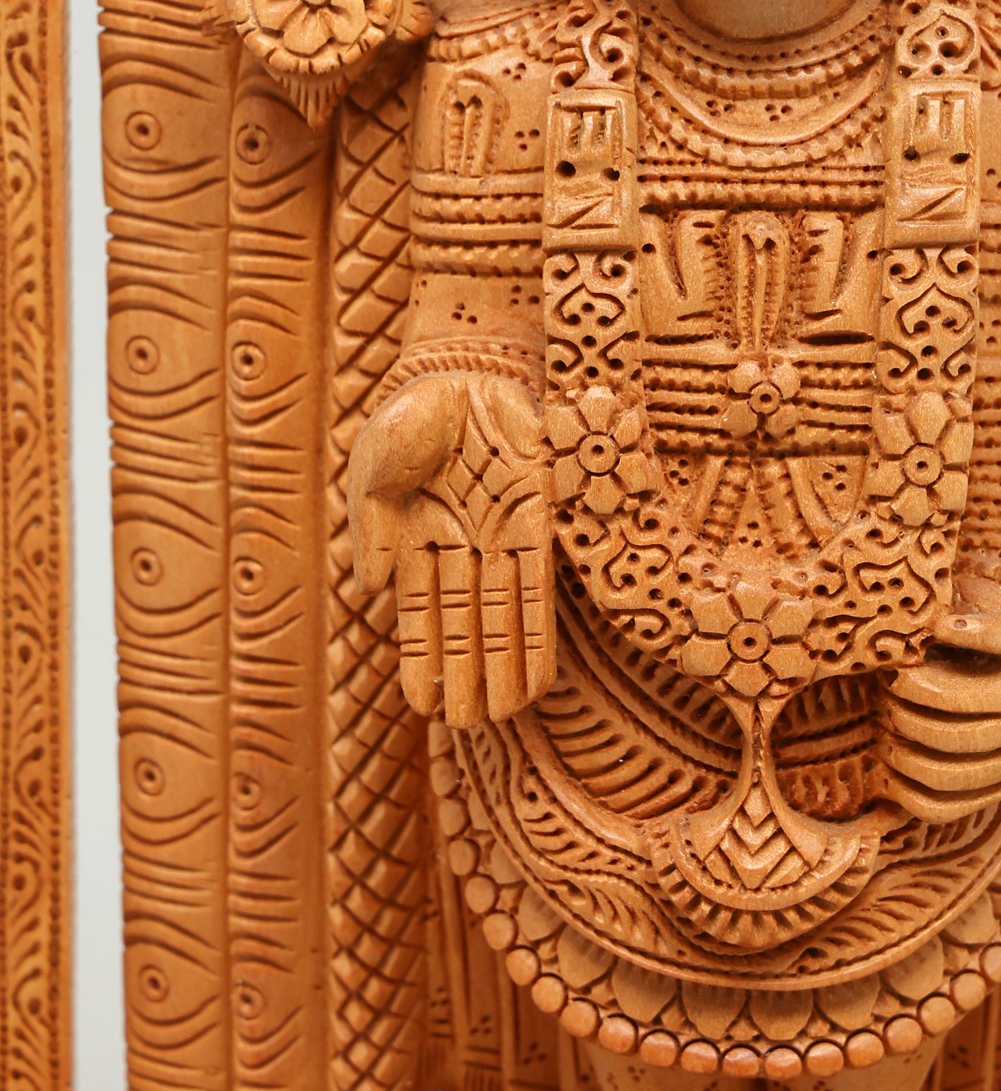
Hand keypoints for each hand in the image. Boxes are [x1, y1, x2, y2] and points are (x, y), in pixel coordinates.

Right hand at [348, 371, 552, 726]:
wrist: (465, 363)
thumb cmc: (414, 413)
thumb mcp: (376, 462)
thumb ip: (372, 521)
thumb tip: (370, 587)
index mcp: (414, 538)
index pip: (419, 614)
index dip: (423, 659)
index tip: (424, 706)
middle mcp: (461, 545)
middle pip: (465, 624)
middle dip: (468, 675)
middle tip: (471, 727)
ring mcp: (500, 534)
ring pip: (502, 615)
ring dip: (504, 665)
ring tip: (504, 716)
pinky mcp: (540, 517)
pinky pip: (538, 583)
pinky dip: (538, 630)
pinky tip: (538, 673)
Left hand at [876, 578, 1000, 821]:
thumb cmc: (993, 621)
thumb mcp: (991, 606)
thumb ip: (970, 618)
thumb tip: (939, 627)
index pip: (958, 700)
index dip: (912, 688)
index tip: (890, 670)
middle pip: (949, 739)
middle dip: (902, 717)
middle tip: (881, 695)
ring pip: (946, 777)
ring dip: (901, 755)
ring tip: (882, 727)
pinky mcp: (995, 789)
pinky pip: (945, 808)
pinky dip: (909, 796)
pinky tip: (888, 771)